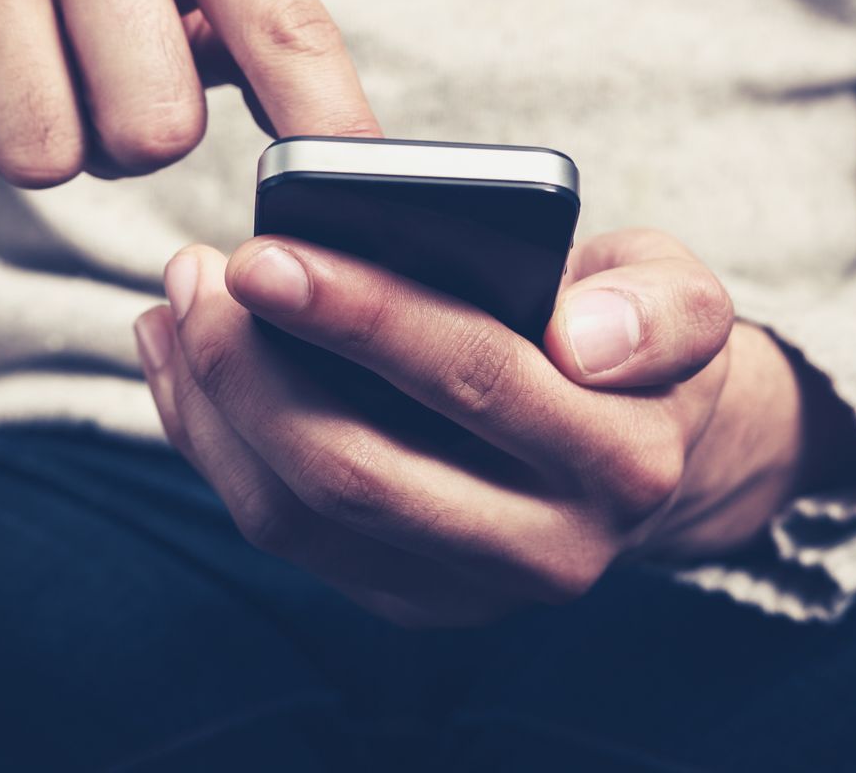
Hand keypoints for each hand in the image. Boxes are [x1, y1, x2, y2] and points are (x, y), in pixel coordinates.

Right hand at [0, 0, 378, 184]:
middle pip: (156, 129)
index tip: (349, 200)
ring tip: (14, 71)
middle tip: (86, 82)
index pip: (284, 23)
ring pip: (47, 155)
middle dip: (124, 142)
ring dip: (36, 147)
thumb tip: (343, 157)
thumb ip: (248, 34)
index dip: (325, 126)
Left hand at [134, 228, 838, 627]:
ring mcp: (471, 592)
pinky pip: (283, 532)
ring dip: (214, 406)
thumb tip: (582, 334)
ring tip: (176, 306)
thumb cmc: (631, 341)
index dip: (360, 315)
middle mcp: (551, 548)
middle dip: (253, 366)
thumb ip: (664, 307)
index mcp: (623, 458)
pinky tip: (181, 364)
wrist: (644, 453)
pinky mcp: (409, 602)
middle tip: (195, 271)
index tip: (262, 254)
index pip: (472, 377)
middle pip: (359, 469)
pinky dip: (213, 445)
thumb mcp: (679, 295)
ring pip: (299, 516)